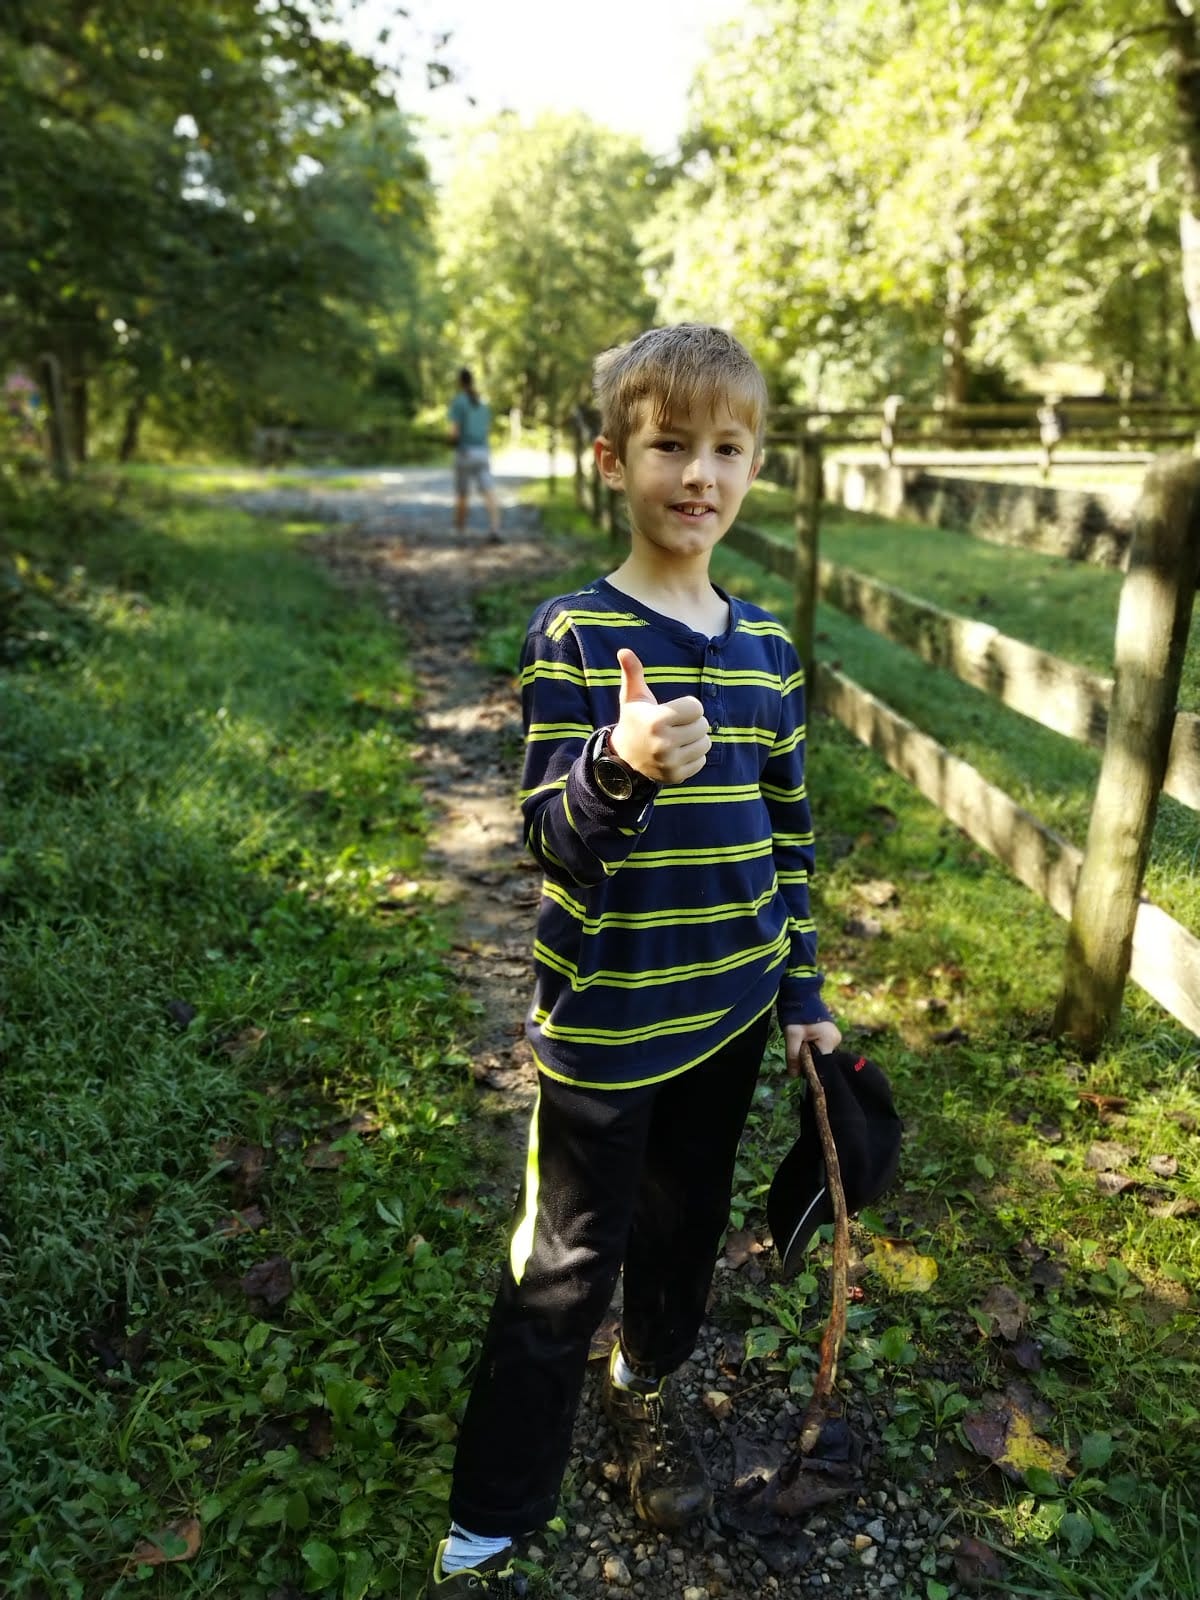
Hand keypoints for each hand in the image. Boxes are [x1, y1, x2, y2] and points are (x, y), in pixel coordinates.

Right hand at [610, 648, 709, 784]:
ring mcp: (670, 762)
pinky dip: (694, 755)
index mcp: (656, 721)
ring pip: (706, 743)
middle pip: (703, 725)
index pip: (696, 708)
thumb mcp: (632, 697)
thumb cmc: (635, 720)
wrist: (624, 757)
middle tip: (676, 725)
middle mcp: (663, 744)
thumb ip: (633, 673)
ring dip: (696, 738)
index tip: (674, 711)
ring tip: (679, 738)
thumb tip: (624, 651)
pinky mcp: (676, 776)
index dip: (688, 707)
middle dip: (693, 722)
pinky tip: (679, 752)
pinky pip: (702, 760)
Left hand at [784, 1019, 842, 1076]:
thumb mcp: (792, 1035)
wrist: (800, 994)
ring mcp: (834, 1035)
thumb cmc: (797, 1014)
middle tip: (795, 1053)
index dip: (809, 1068)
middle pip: (821, 1058)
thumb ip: (793, 1056)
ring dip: (809, 1052)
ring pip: (820, 1052)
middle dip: (808, 1059)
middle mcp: (836, 1039)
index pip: (822, 1063)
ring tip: (799, 1042)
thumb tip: (794, 1076)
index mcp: (830, 1040)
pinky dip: (811, 1046)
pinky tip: (803, 1040)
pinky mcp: (829, 1033)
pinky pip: (820, 1045)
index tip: (798, 1069)